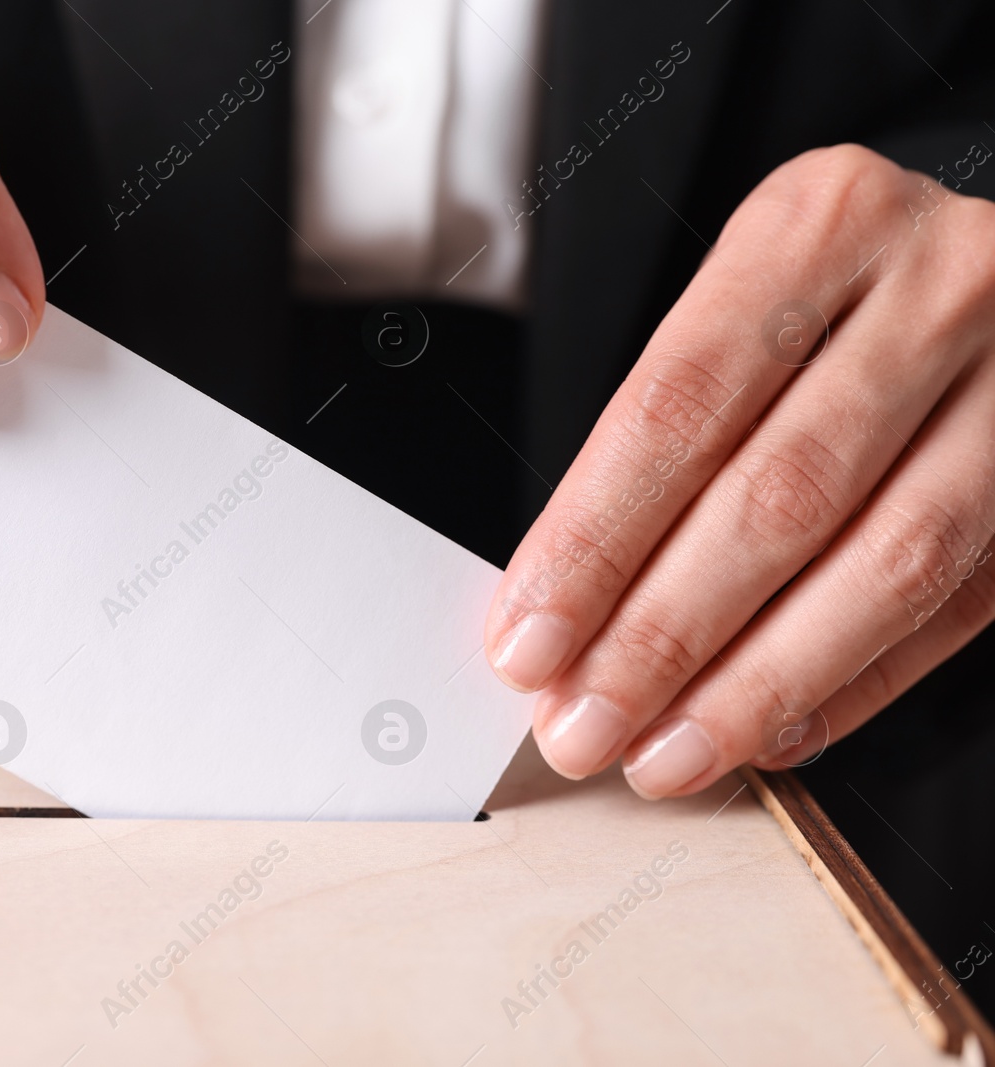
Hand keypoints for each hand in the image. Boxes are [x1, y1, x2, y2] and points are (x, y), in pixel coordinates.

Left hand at [485, 144, 994, 797]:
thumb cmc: (836, 299)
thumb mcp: (744, 309)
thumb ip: (666, 442)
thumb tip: (562, 617)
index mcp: (817, 225)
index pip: (675, 408)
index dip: (593, 541)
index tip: (528, 640)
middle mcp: (936, 285)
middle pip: (777, 494)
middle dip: (662, 635)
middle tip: (583, 724)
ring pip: (886, 564)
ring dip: (757, 684)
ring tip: (665, 754)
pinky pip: (962, 605)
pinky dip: (856, 684)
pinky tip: (772, 732)